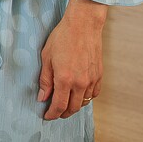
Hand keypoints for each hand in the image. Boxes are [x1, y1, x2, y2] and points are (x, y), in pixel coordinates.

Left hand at [37, 0, 106, 119]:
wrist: (83, 25)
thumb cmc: (62, 38)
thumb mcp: (46, 57)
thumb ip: (45, 80)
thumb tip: (43, 97)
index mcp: (65, 79)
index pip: (59, 106)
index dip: (52, 114)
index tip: (47, 116)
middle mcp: (80, 83)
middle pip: (73, 108)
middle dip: (62, 113)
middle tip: (55, 112)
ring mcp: (92, 80)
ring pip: (84, 103)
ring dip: (74, 106)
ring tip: (65, 103)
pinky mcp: (99, 75)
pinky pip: (93, 94)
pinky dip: (86, 98)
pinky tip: (79, 95)